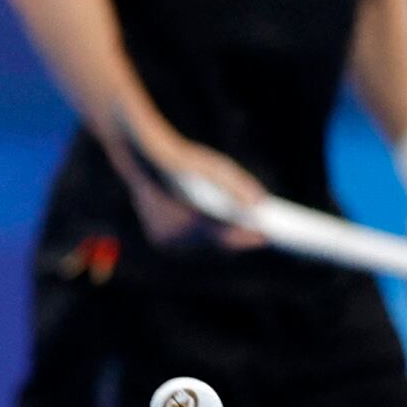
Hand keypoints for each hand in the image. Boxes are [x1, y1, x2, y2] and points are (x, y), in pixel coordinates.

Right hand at [112, 122, 266, 251]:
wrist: (140, 158)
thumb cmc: (179, 158)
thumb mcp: (214, 166)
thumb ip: (239, 184)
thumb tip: (261, 204)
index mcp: (184, 218)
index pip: (222, 235)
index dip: (246, 237)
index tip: (267, 236)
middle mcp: (171, 235)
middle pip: (214, 245)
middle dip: (239, 241)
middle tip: (263, 236)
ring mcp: (164, 240)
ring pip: (203, 248)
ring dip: (225, 243)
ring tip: (249, 236)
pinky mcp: (161, 240)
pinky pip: (191, 245)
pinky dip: (209, 241)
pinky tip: (228, 233)